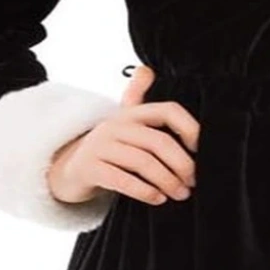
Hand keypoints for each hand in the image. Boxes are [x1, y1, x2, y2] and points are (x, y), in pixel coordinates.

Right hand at [47, 64, 199, 206]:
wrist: (67, 169)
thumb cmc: (107, 149)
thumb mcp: (122, 124)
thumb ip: (136, 98)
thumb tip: (146, 70)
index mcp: (130, 114)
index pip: (167, 111)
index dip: (189, 127)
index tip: (201, 149)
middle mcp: (114, 125)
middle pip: (158, 141)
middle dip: (182, 164)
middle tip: (193, 182)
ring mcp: (99, 146)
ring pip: (143, 162)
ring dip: (167, 181)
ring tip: (180, 194)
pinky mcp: (89, 169)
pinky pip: (123, 180)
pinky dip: (144, 191)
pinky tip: (158, 199)